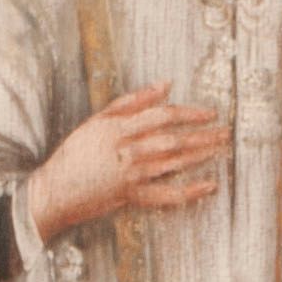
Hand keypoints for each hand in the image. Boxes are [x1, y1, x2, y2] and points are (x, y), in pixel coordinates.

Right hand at [27, 85, 230, 244]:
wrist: (55, 190)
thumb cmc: (75, 153)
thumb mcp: (98, 120)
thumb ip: (132, 102)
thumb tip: (164, 85)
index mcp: (119, 129)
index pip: (162, 117)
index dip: (188, 114)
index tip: (209, 113)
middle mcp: (127, 151)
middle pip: (173, 140)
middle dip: (202, 135)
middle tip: (226, 132)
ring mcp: (130, 176)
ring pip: (173, 163)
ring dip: (200, 156)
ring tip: (221, 149)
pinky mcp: (131, 197)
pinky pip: (165, 195)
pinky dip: (188, 191)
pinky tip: (208, 185)